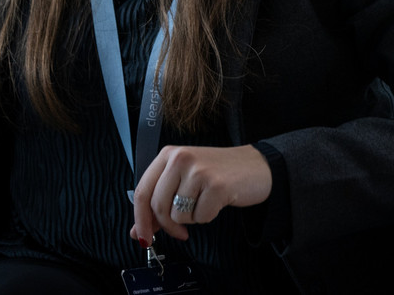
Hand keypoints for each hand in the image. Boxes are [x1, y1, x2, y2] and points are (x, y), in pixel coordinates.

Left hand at [131, 144, 271, 243]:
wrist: (256, 167)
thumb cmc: (217, 174)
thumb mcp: (183, 182)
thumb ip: (159, 205)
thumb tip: (137, 232)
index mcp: (168, 155)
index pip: (142, 191)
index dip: (140, 219)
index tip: (143, 238)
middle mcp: (180, 158)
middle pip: (157, 206)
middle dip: (168, 226)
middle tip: (181, 231)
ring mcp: (198, 171)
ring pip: (177, 215)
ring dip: (191, 219)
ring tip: (204, 202)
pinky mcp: (216, 185)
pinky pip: (200, 218)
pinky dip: (207, 217)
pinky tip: (216, 203)